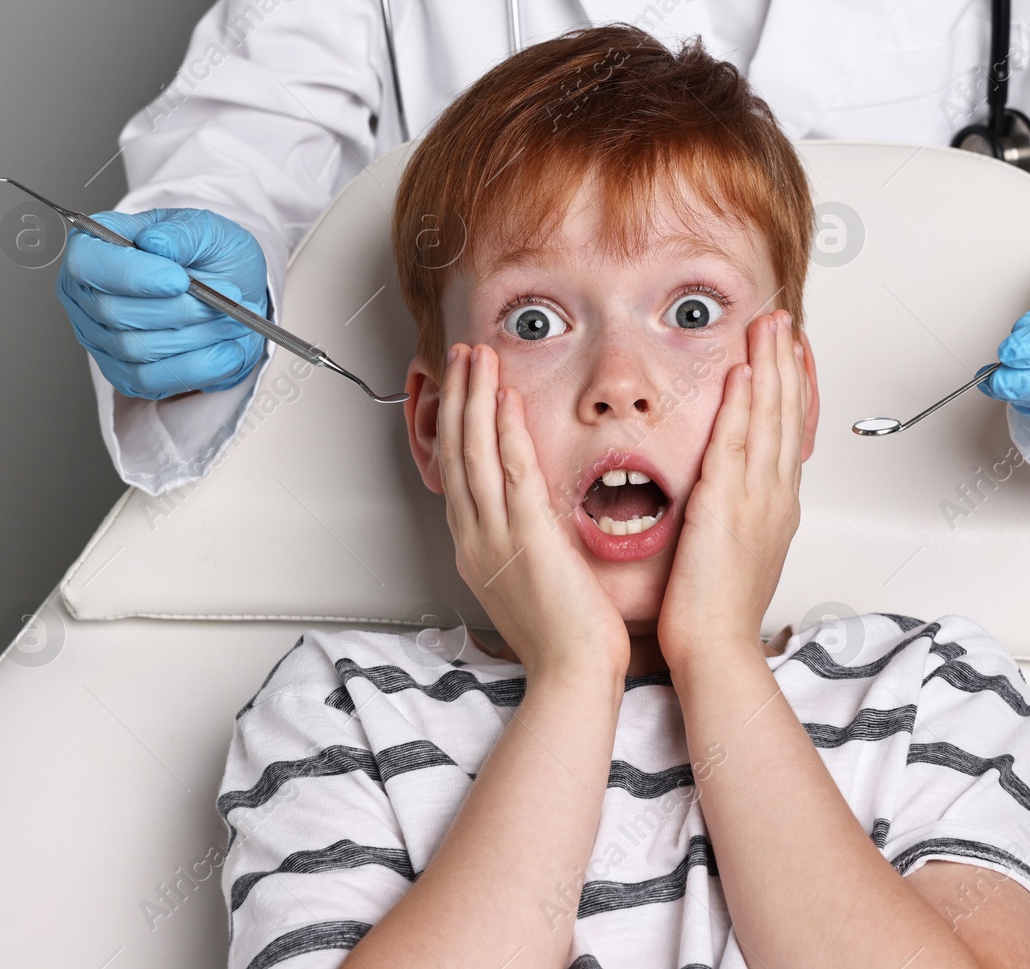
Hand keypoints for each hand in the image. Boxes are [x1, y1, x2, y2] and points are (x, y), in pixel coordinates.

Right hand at [56, 208, 269, 398]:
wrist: (232, 292)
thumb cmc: (209, 256)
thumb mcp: (206, 230)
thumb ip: (181, 232)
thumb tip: (155, 242)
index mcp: (94, 247)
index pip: (87, 263)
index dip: (130, 275)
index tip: (179, 280)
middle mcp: (87, 295)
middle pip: (114, 313)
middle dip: (178, 309)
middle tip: (226, 298)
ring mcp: (101, 339)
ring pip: (137, 348)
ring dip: (195, 336)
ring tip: (234, 319)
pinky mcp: (125, 374)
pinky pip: (151, 380)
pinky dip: (197, 367)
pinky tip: (229, 351)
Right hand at [439, 343, 630, 679]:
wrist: (573, 674)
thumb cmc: (565, 638)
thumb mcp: (533, 581)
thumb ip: (525, 544)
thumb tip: (533, 522)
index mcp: (477, 548)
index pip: (458, 471)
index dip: (456, 424)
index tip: (463, 388)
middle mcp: (476, 537)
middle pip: (456, 451)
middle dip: (458, 396)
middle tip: (462, 356)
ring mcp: (495, 536)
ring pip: (474, 452)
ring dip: (475, 398)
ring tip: (477, 357)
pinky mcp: (526, 536)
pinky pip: (510, 472)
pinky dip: (503, 431)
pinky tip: (504, 399)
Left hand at [658, 311, 807, 665]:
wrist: (716, 648)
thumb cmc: (717, 611)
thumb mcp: (737, 550)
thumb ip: (739, 512)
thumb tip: (732, 491)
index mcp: (776, 506)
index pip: (789, 431)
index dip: (793, 386)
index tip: (790, 351)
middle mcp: (774, 496)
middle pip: (787, 414)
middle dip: (787, 362)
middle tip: (783, 321)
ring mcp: (756, 499)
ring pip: (769, 418)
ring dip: (770, 366)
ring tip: (769, 326)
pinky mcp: (727, 506)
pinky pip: (737, 444)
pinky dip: (743, 405)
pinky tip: (745, 373)